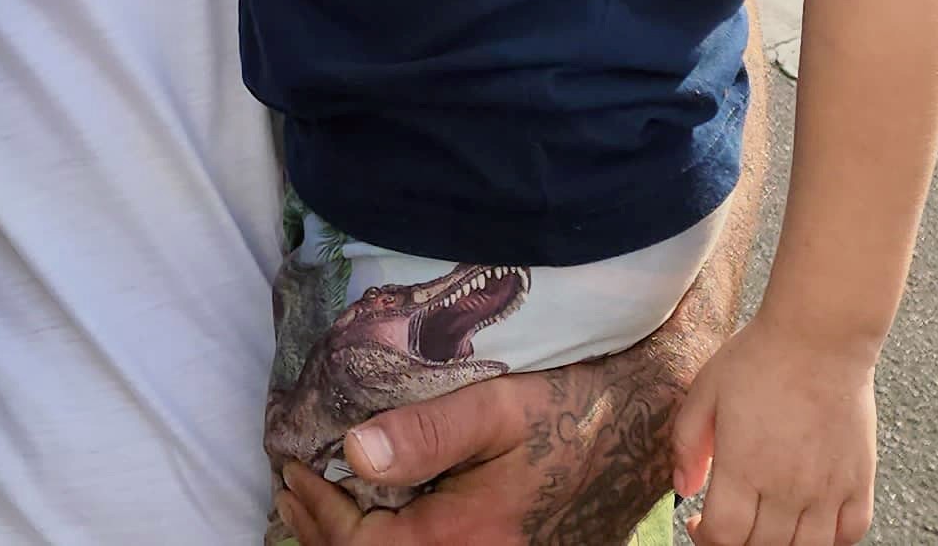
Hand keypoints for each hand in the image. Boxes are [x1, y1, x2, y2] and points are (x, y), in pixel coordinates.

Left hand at [274, 72, 767, 544]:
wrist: (647, 425)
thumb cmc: (574, 405)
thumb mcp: (497, 405)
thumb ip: (425, 432)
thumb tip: (353, 451)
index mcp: (467, 538)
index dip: (318, 513)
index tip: (292, 469)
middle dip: (325, 533)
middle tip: (290, 491)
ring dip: (355, 542)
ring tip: (320, 506)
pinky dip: (394, 542)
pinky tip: (380, 515)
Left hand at [667, 319, 878, 545]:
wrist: (821, 335)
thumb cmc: (759, 357)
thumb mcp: (705, 392)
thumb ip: (686, 444)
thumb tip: (683, 489)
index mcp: (744, 466)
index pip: (725, 536)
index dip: (707, 539)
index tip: (701, 523)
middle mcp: (788, 486)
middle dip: (740, 543)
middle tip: (733, 521)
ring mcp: (829, 487)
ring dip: (782, 544)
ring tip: (769, 523)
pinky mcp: (860, 479)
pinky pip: (851, 533)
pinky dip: (831, 539)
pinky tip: (811, 522)